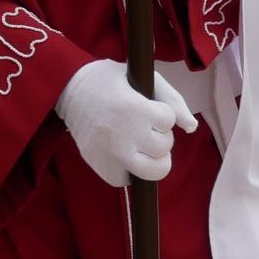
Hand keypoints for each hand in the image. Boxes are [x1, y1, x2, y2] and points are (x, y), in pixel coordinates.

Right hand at [54, 61, 195, 185]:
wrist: (67, 89)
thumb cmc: (111, 82)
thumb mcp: (144, 78)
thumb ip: (173, 100)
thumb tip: (191, 128)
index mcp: (133, 108)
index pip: (168, 121)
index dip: (162, 113)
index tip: (147, 106)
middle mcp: (122, 135)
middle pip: (164, 149)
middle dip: (160, 136)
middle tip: (144, 126)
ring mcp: (110, 154)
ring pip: (152, 172)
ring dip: (152, 158)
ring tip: (140, 144)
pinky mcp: (100, 166)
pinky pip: (128, 180)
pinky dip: (130, 169)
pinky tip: (122, 151)